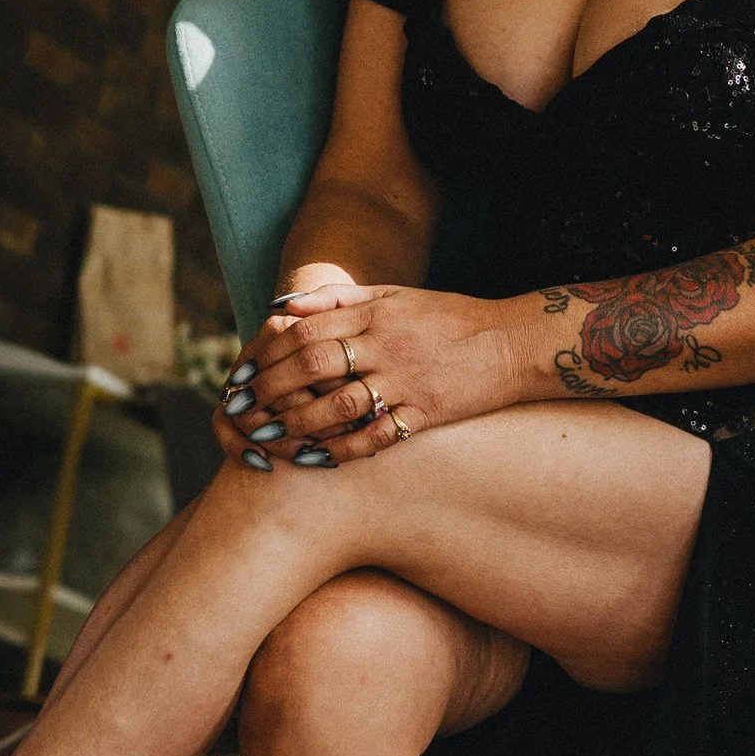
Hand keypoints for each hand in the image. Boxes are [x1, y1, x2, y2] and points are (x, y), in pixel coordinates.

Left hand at [210, 268, 514, 466]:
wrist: (513, 342)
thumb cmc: (451, 318)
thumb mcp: (396, 296)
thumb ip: (341, 300)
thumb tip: (285, 309)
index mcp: (375, 313)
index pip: (306, 331)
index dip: (267, 354)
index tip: (242, 374)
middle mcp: (386, 344)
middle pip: (313, 365)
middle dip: (270, 389)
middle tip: (241, 411)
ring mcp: (406, 379)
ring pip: (338, 404)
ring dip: (297, 424)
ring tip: (268, 438)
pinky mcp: (426, 411)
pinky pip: (376, 434)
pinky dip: (343, 448)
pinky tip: (317, 459)